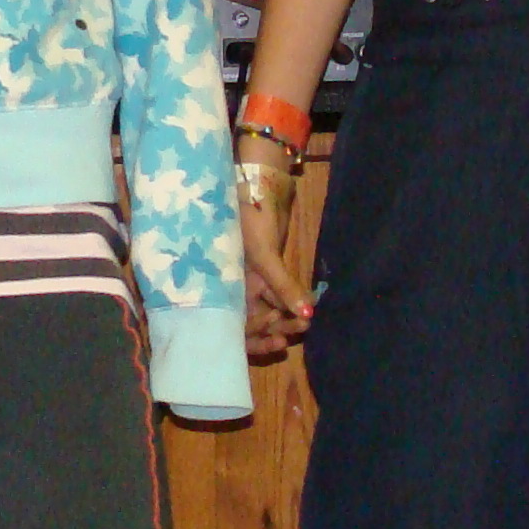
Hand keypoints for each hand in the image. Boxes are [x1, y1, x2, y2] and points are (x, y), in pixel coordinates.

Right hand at [237, 149, 309, 356]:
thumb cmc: (250, 219)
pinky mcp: (265, 272)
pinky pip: (276, 297)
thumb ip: (283, 287)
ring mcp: (250, 282)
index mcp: (222, 288)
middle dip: (275, 329)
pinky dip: (289, 304)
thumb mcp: (265, 256)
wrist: (260, 188)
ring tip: (305, 322)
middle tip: (300, 328)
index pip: (234, 326)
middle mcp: (234, 289)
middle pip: (252, 323)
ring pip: (266, 311)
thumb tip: (306, 315)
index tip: (279, 339)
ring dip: (285, 318)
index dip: (255, 339)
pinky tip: (304, 310)